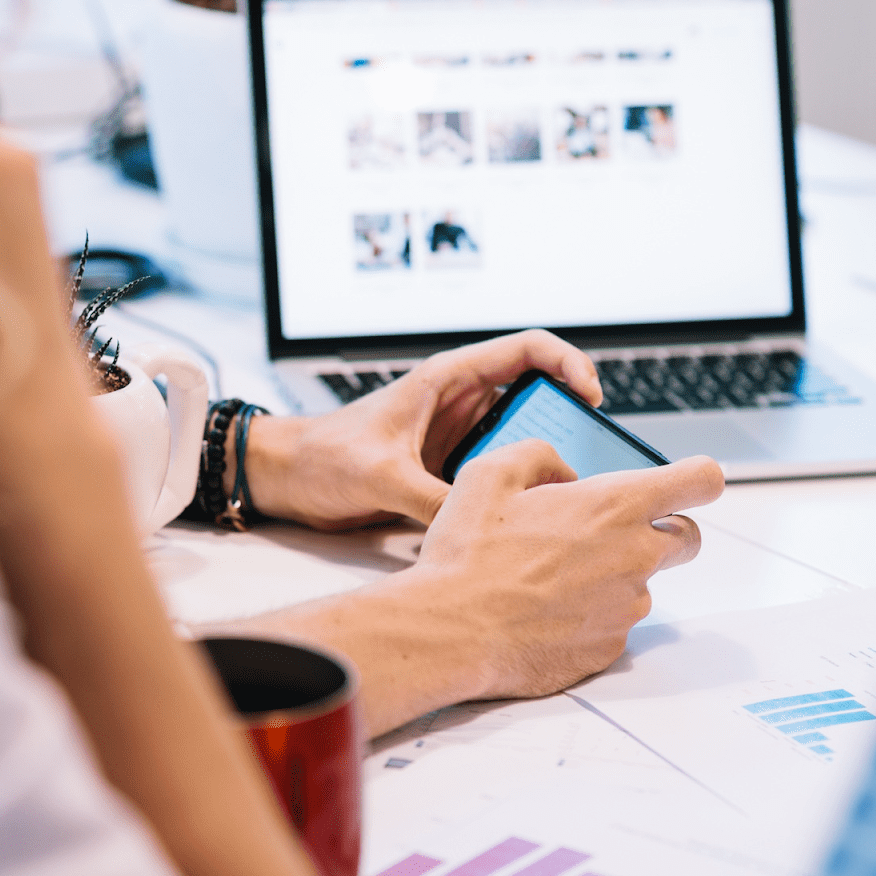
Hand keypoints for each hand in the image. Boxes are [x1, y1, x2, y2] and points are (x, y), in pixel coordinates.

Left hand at [245, 329, 601, 529]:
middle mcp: (460, 405)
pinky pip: (498, 477)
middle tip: (590, 460)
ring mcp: (458, 440)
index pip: (527, 349)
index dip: (569, 364)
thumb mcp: (379, 476)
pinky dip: (517, 492)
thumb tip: (476, 526)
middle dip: (569, 425)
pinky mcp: (449, 473)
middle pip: (538, 401)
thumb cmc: (320, 455)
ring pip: (522, 443)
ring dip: (545, 464)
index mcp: (447, 380)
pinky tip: (529, 517)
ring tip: (567, 494)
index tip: (591, 397)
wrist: (284, 479)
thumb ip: (430, 499)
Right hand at [257, 438, 724, 733]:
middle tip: (608, 531)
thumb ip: (541, 457)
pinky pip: (613, 624)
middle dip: (661, 529)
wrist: (448, 630)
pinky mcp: (609, 648)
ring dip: (612, 576)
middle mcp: (634, 556)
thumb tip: (564, 472)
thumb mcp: (490, 473)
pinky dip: (589, 615)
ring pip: (642, 583)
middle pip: (687, 537)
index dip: (697, 477)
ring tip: (549, 578)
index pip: (702, 480)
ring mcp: (625, 607)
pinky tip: (544, 611)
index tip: (686, 481)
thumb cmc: (467, 553)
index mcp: (614, 505)